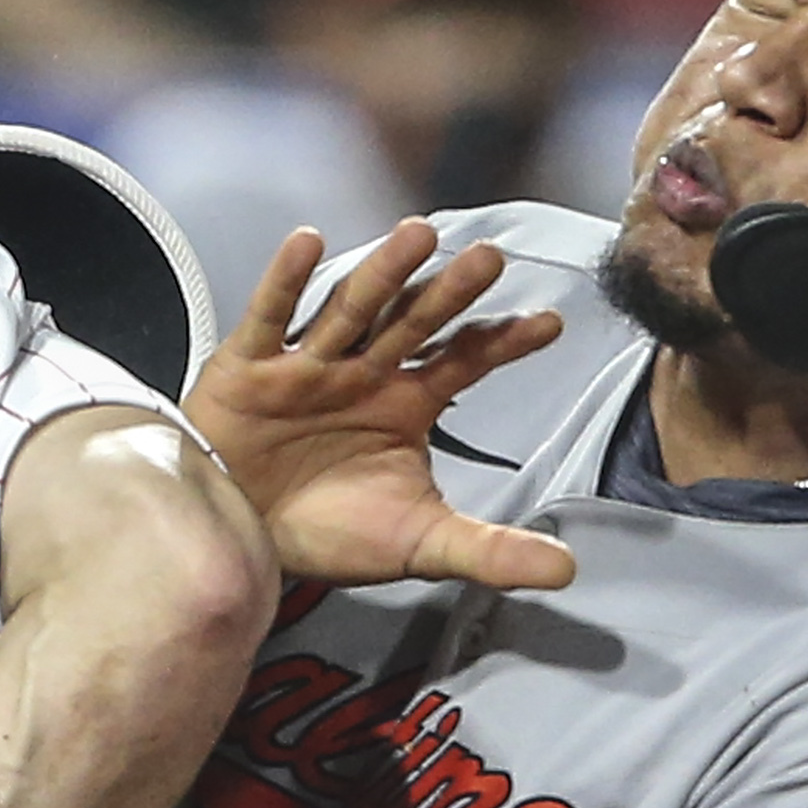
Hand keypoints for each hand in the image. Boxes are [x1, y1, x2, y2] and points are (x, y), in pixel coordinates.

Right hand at [182, 221, 575, 592]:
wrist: (241, 541)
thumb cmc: (328, 533)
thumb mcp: (419, 544)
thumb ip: (490, 551)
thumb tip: (566, 571)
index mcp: (406, 403)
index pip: (465, 361)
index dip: (503, 342)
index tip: (551, 324)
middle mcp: (363, 371)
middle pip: (414, 323)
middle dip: (450, 293)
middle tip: (490, 260)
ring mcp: (308, 364)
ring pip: (352, 310)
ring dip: (383, 273)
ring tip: (418, 236)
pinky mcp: (250, 366)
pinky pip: (270, 318)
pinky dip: (284, 281)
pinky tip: (307, 242)